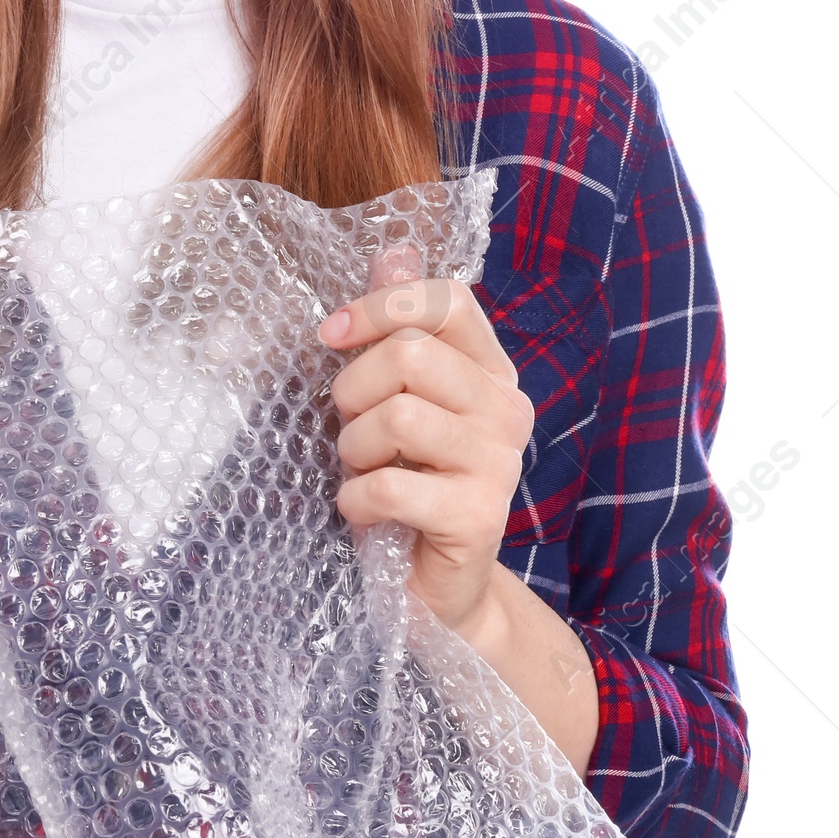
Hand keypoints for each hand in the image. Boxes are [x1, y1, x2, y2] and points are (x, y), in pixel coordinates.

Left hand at [320, 245, 533, 636]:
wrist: (432, 587)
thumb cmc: (406, 479)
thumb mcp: (396, 396)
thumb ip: (398, 326)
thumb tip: (395, 250)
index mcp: (489, 369)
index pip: (445, 300)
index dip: (379, 307)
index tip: (331, 335)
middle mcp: (507, 408)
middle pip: (410, 355)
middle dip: (353, 390)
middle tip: (348, 427)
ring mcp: (499, 464)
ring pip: (398, 416)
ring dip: (354, 447)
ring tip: (361, 470)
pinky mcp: (479, 517)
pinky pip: (393, 485)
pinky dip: (358, 498)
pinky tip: (362, 509)